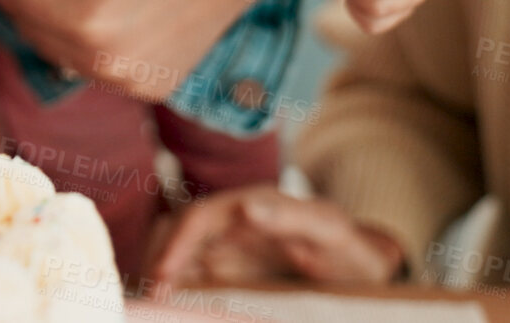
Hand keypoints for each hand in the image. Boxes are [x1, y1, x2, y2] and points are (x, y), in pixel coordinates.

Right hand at [147, 186, 406, 285]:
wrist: (362, 267)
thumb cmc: (348, 249)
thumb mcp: (329, 232)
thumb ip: (291, 216)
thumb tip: (246, 205)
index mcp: (250, 204)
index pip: (197, 218)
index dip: (174, 245)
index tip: (162, 278)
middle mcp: (230, 220)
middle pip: (174, 232)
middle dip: (154, 260)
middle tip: (147, 299)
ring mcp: (227, 244)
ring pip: (175, 251)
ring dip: (158, 273)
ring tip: (150, 304)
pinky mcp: (227, 266)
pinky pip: (189, 273)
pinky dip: (172, 287)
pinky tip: (168, 306)